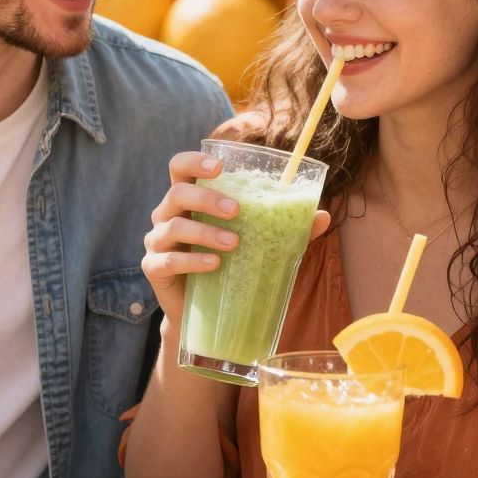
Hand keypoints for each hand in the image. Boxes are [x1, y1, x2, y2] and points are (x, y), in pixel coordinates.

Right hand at [140, 150, 332, 323]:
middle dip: (206, 199)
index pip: (179, 167)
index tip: (219, 167)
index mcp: (189, 200)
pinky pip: (167, 261)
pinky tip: (213, 265)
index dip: (193, 161)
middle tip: (237, 211)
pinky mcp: (154, 270)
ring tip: (234, 244)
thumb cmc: (231, 267)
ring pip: (172, 226)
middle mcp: (167, 215)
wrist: (207, 316)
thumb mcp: (259, 244)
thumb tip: (323, 215)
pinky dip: (191, 261)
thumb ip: (286, 228)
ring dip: (204, 233)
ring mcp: (157, 242)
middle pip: (176, 193)